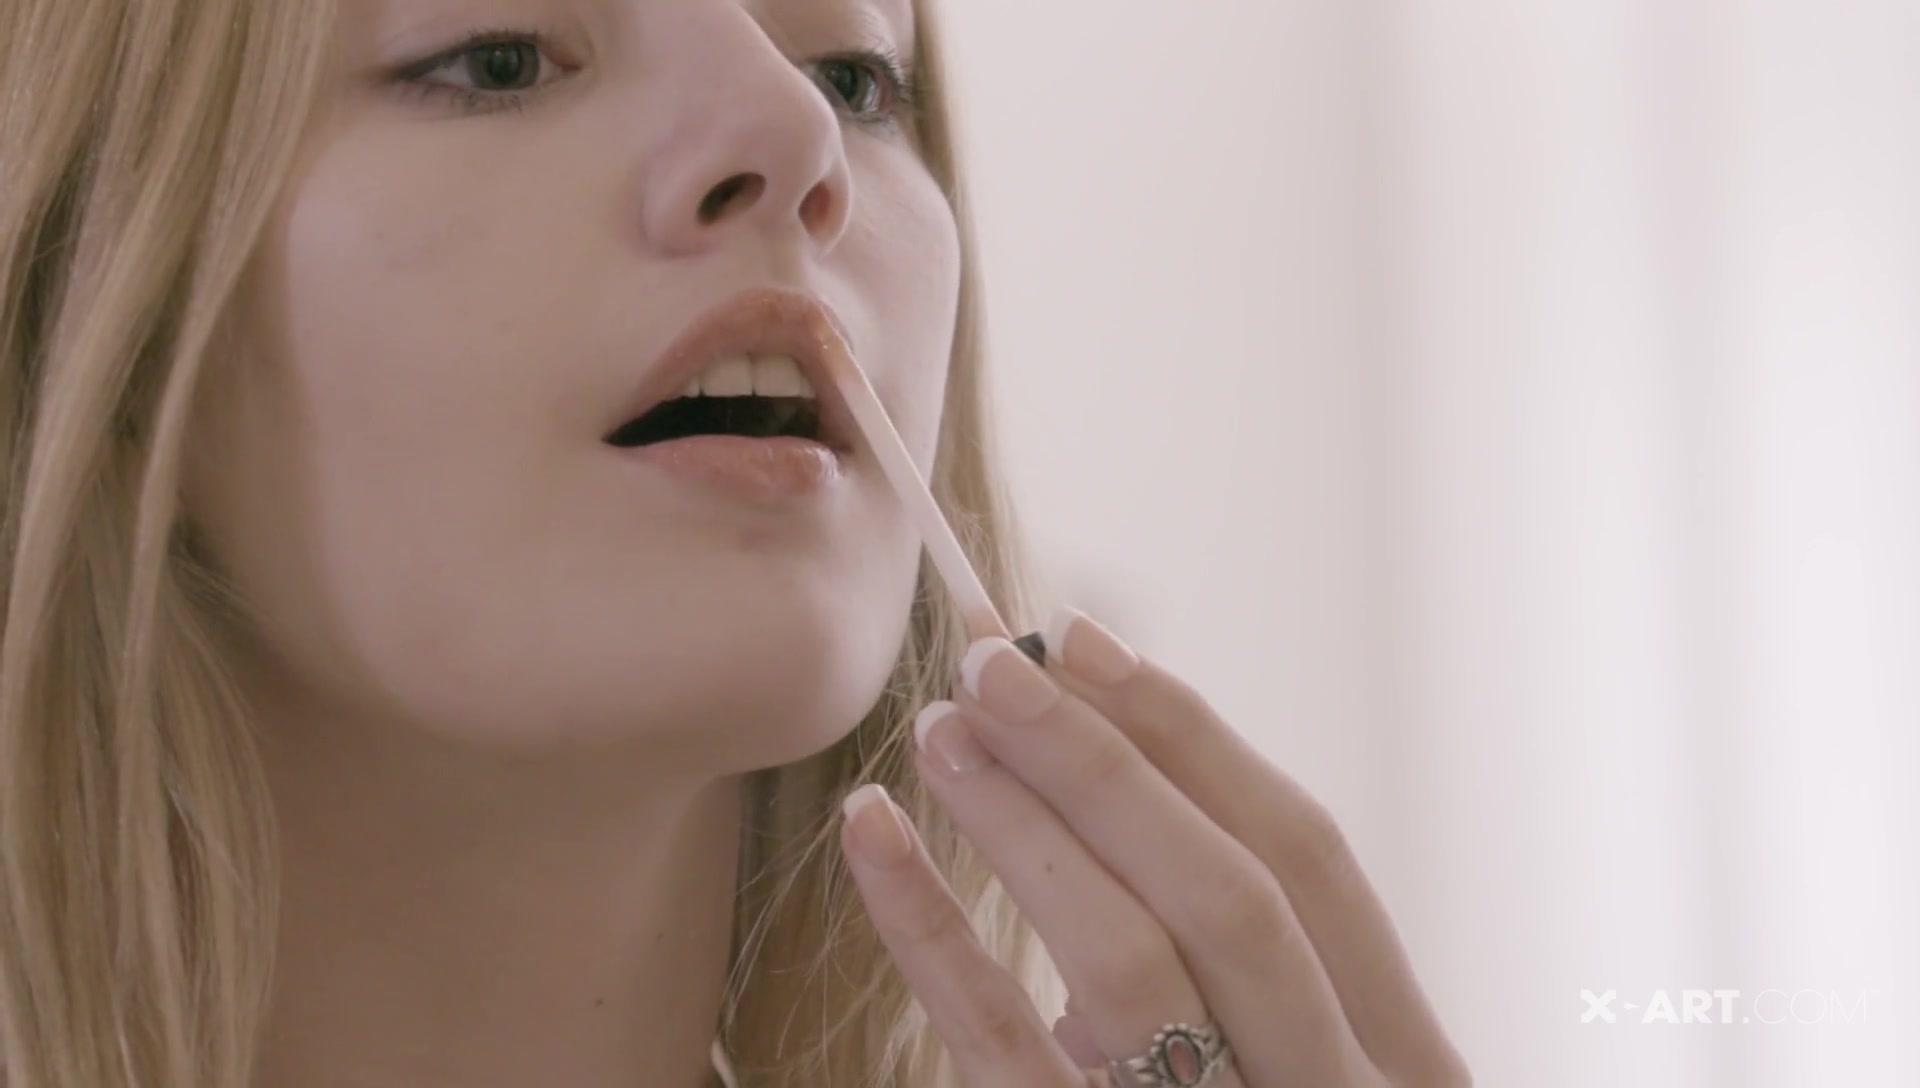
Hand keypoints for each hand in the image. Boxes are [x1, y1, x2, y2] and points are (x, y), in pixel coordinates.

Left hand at [838, 606, 1471, 1086]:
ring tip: (937, 731)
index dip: (1194, 735)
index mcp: (1398, 1056)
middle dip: (1106, 762)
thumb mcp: (1291, 1061)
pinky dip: (936, 935)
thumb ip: (1238, 955)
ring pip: (1132, 968)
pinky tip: (873, 839)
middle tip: (989, 660)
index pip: (1311, 858)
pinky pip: (1009, 1063)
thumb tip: (1110, 765)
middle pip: (1230, 894)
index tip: (1084, 635)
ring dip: (1024, 828)